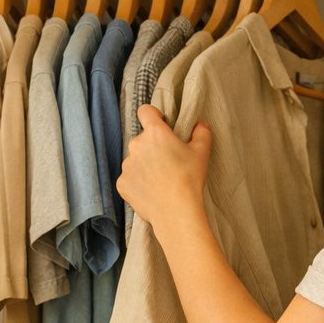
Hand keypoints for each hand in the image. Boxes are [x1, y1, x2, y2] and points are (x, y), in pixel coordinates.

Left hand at [117, 104, 212, 232]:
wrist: (176, 211)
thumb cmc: (189, 179)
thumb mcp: (202, 152)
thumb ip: (201, 132)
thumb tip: (199, 124)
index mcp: (155, 133)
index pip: (145, 111)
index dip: (154, 115)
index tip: (162, 126)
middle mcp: (136, 145)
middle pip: (142, 139)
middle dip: (152, 146)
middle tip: (168, 161)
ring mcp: (126, 165)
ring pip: (135, 159)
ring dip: (145, 164)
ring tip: (160, 180)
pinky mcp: (121, 183)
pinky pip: (129, 177)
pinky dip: (138, 182)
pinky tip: (152, 190)